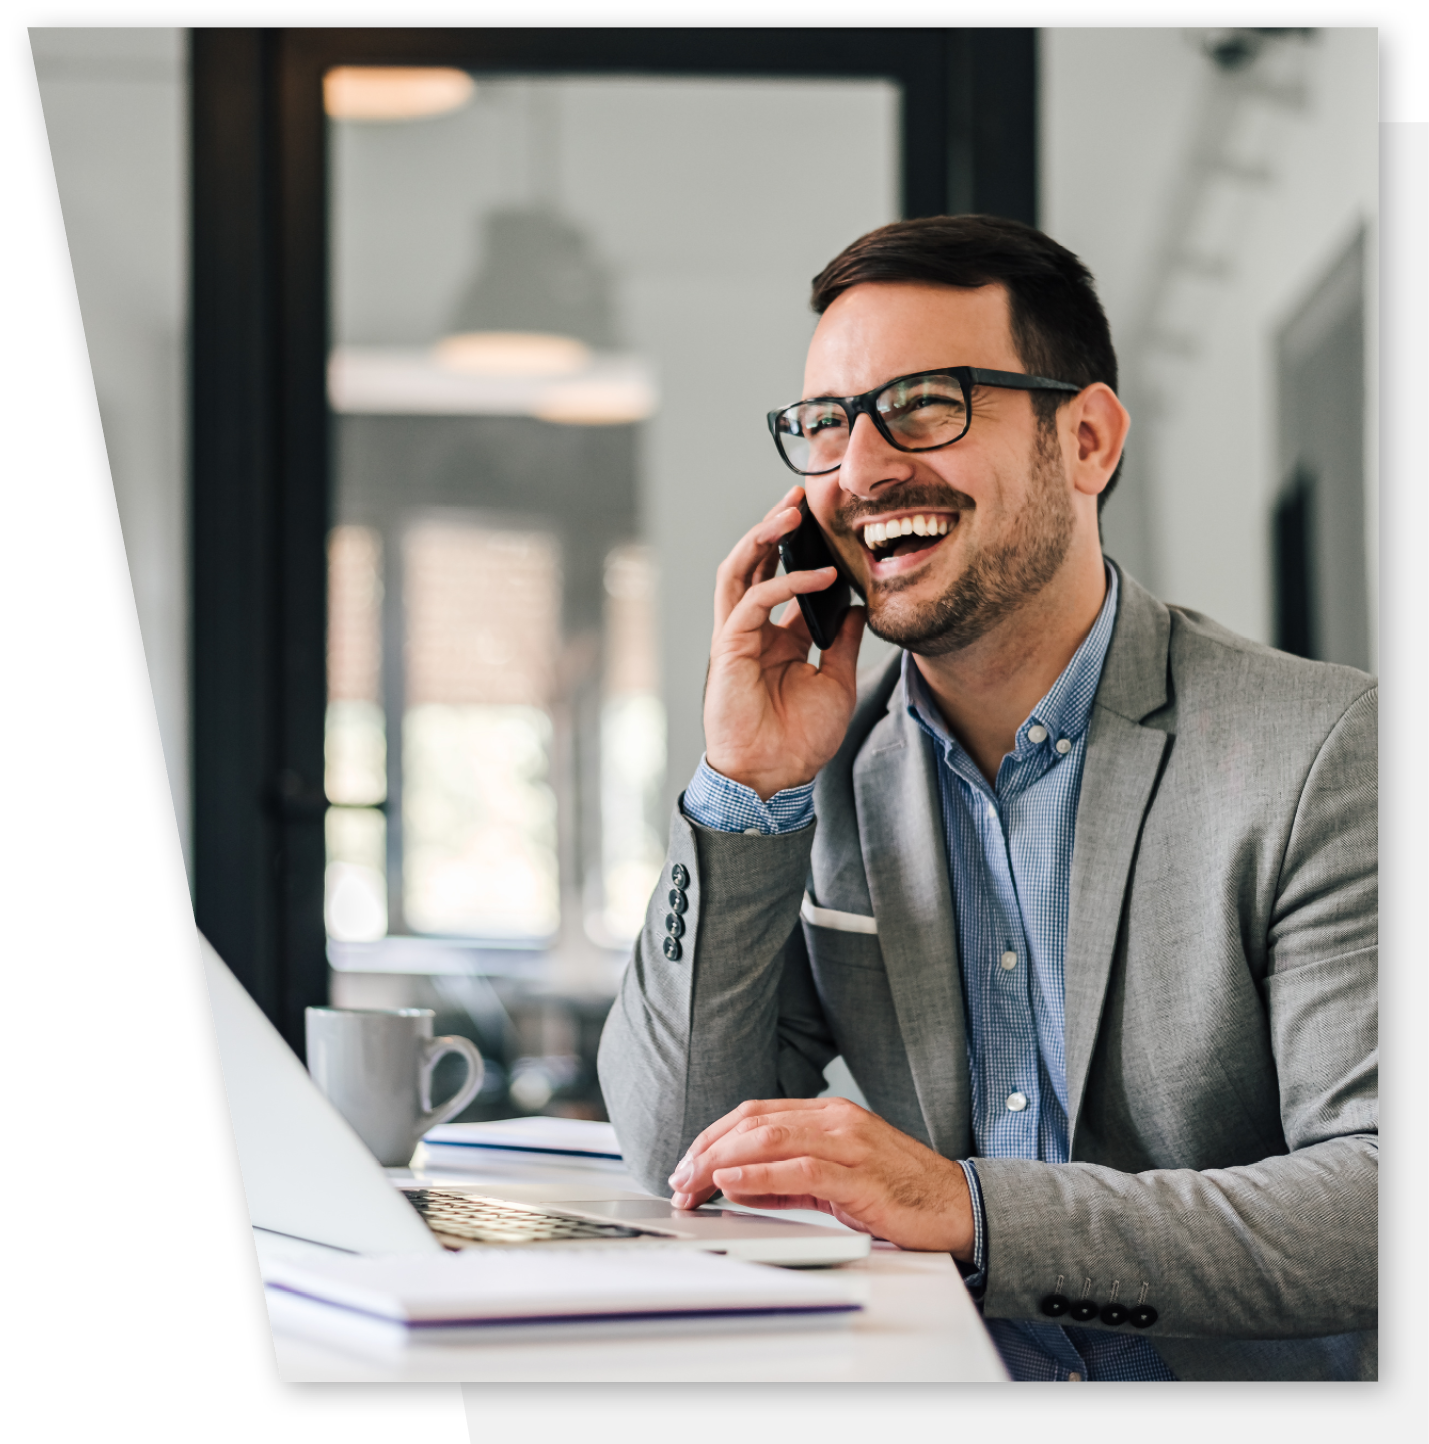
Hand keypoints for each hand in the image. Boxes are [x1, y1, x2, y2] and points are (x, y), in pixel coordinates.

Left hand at [666, 1097, 975, 1259]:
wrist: (956, 1206)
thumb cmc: (897, 1192)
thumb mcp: (834, 1179)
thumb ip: (786, 1178)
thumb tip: (735, 1184)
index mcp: (829, 1113)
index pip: (755, 1114)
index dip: (714, 1135)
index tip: (687, 1162)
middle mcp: (835, 1119)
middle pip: (753, 1122)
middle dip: (707, 1148)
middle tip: (678, 1177)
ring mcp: (848, 1142)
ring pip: (768, 1138)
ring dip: (721, 1161)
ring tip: (693, 1182)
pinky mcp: (858, 1174)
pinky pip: (798, 1169)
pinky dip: (756, 1174)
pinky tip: (730, 1182)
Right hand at [703, 485, 865, 798]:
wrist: (773, 776)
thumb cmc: (798, 739)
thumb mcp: (836, 682)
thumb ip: (844, 642)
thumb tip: (860, 607)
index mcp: (774, 638)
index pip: (780, 580)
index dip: (798, 550)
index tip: (823, 524)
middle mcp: (751, 632)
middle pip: (753, 564)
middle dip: (771, 527)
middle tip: (798, 497)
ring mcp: (736, 638)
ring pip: (739, 570)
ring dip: (762, 537)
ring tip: (790, 512)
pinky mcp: (729, 649)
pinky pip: (752, 602)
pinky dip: (784, 584)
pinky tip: (817, 577)